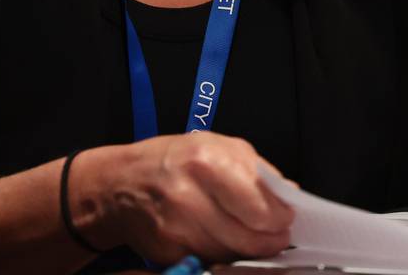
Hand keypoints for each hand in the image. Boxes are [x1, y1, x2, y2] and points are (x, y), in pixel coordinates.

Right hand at [69, 133, 294, 264]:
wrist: (119, 183)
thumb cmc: (171, 160)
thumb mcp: (215, 145)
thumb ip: (256, 169)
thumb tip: (288, 194)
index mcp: (207, 162)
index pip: (261, 208)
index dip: (281, 218)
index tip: (285, 218)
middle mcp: (189, 196)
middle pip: (250, 239)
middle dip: (270, 239)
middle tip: (275, 233)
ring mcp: (176, 229)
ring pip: (233, 255)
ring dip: (247, 249)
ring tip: (246, 232)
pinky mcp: (168, 253)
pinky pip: (211, 262)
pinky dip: (222, 255)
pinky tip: (220, 238)